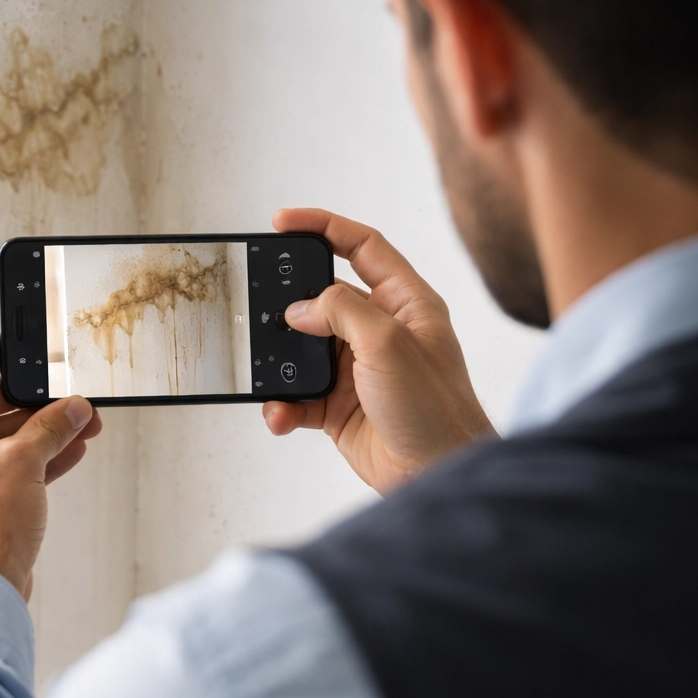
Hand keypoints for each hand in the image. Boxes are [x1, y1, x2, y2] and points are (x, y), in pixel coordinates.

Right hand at [263, 208, 494, 492]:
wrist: (437, 475)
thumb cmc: (436, 410)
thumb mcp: (389, 343)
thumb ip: (341, 311)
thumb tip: (300, 309)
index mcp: (406, 303)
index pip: (363, 246)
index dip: (324, 226)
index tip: (283, 222)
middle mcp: (382, 332)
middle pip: (324, 298)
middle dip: (290, 303)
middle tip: (260, 302)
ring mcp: (360, 370)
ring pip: (305, 351)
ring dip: (282, 363)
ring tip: (268, 370)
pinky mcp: (341, 406)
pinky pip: (300, 396)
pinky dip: (284, 404)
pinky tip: (281, 414)